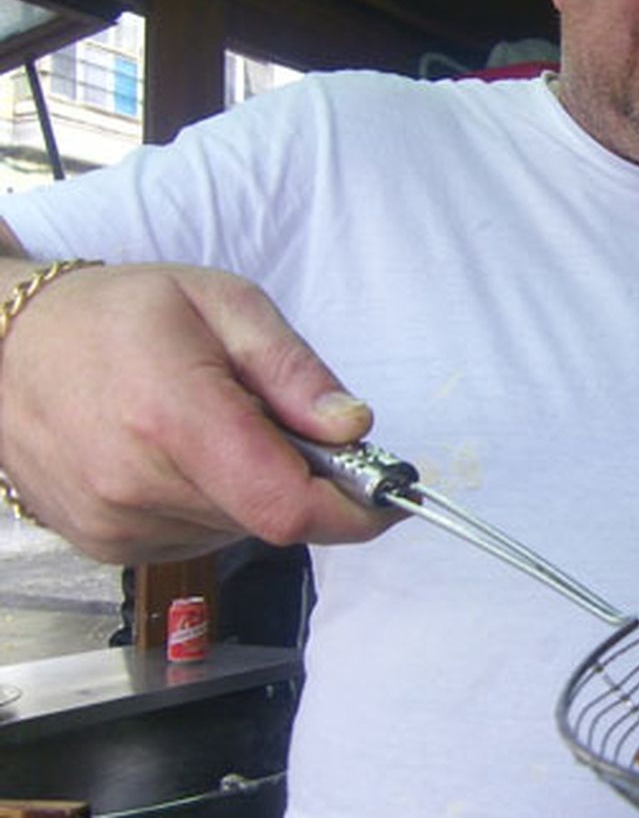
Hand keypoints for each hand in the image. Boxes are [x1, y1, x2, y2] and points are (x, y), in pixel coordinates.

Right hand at [0, 260, 398, 563]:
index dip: (353, 512)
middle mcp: (138, 486)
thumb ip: (295, 371)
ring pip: (237, 530)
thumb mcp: (222, 303)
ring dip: (252, 488)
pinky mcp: (104, 545)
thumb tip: (354, 428)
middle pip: (271, 518)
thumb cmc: (115, 314)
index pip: (287, 507)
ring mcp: (115, 525)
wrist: (2, 346)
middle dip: (302, 479)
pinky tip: (178, 454)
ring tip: (212, 425)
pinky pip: (196, 537)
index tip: (389, 497)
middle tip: (282, 421)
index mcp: (174, 418)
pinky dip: (212, 502)